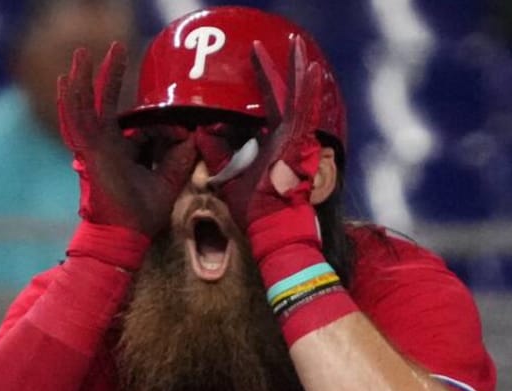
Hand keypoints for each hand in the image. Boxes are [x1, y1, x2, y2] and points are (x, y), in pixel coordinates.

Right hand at [58, 42, 198, 237]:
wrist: (125, 236)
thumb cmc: (142, 214)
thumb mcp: (169, 179)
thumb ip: (181, 156)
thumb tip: (194, 134)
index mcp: (121, 151)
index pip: (138, 125)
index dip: (162, 129)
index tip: (182, 137)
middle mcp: (105, 145)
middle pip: (104, 102)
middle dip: (109, 74)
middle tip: (115, 47)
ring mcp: (94, 147)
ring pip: (86, 104)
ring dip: (86, 77)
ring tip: (83, 52)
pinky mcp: (89, 151)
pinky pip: (78, 119)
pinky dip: (73, 99)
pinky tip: (68, 79)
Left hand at [215, 36, 327, 245]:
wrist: (272, 228)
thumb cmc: (256, 209)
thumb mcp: (228, 176)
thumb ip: (217, 153)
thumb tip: (201, 132)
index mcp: (273, 142)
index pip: (267, 104)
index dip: (261, 80)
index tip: (254, 56)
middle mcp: (286, 137)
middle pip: (282, 94)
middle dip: (277, 67)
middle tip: (273, 42)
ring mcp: (295, 139)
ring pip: (297, 97)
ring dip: (297, 70)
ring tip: (297, 45)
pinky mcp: (298, 144)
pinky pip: (303, 113)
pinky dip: (307, 91)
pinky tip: (310, 70)